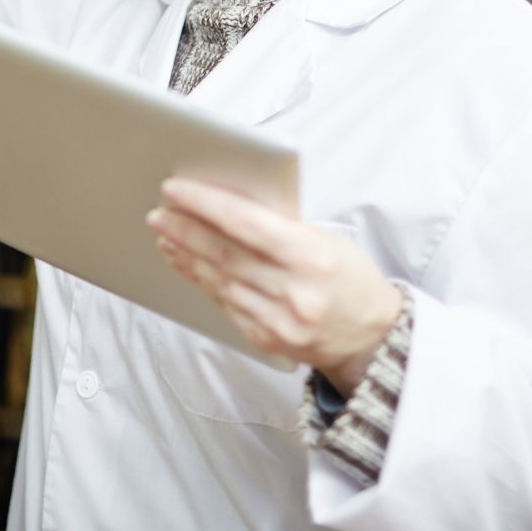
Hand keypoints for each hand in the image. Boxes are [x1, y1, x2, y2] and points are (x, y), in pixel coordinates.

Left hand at [146, 177, 402, 395]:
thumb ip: (279, 226)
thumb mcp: (325, 239)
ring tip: (166, 235)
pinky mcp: (267, 340)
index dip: (205, 205)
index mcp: (312, 257)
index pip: (246, 224)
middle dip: (185, 230)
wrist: (372, 335)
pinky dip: (203, 281)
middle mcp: (295, 292)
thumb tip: (222, 204)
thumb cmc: (349, 276)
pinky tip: (187, 264)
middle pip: (225, 254)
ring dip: (187, 256)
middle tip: (159, 212)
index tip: (175, 190)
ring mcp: (279, 321)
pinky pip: (225, 304)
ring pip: (220, 280)